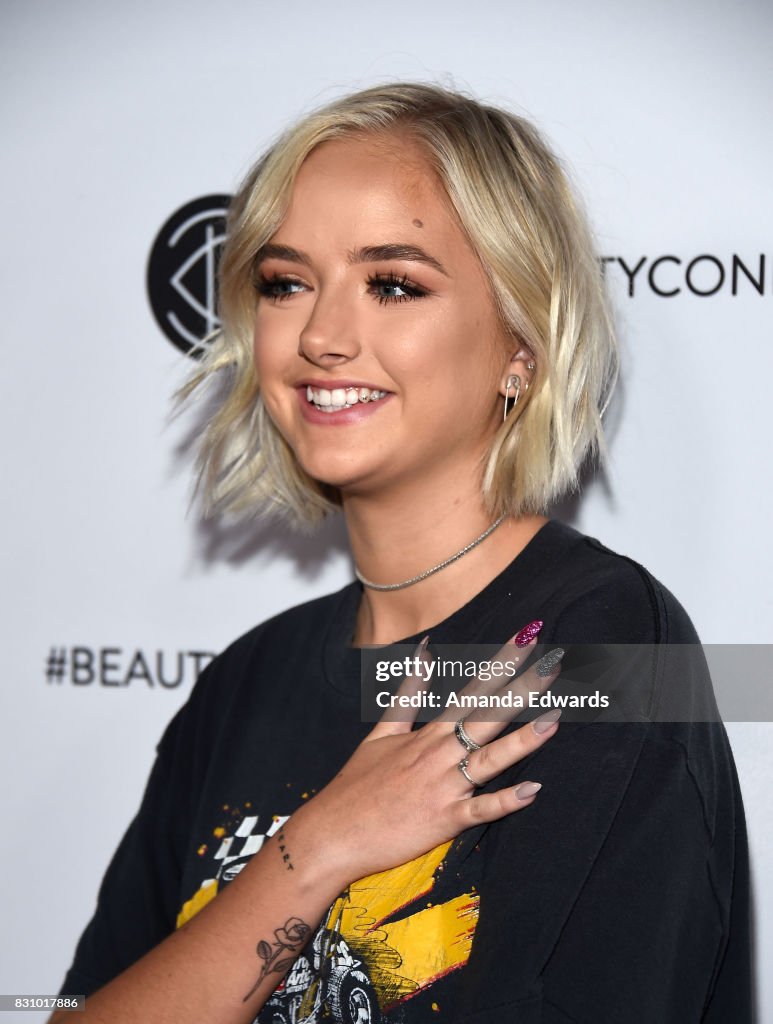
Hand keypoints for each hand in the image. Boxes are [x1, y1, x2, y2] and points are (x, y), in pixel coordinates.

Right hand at [289, 625, 563, 886]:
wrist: (332, 833)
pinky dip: (504, 802)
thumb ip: (408, 692)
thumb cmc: (356, 785)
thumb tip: (424, 651)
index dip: (503, 663)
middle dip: (523, 688)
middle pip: (487, 715)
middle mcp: (438, 754)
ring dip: (522, 740)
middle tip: (554, 663)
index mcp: (427, 734)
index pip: (473, 689)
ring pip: (488, 759)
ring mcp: (442, 786)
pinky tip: (532, 790)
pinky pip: (479, 810)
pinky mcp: (442, 820)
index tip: (528, 638)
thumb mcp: (380, 731)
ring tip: (554, 719)